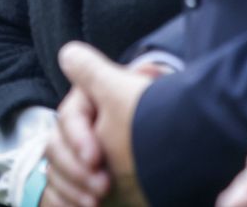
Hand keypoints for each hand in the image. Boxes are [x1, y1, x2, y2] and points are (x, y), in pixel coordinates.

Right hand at [48, 43, 164, 206]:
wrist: (192, 152)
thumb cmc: (158, 119)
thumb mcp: (126, 93)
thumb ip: (92, 71)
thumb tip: (68, 55)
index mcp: (88, 105)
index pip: (69, 120)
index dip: (78, 138)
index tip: (96, 158)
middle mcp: (81, 131)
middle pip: (56, 149)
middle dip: (75, 171)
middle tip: (102, 188)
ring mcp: (82, 161)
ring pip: (55, 174)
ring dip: (70, 189)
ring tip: (93, 204)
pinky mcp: (85, 186)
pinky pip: (58, 195)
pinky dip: (64, 202)